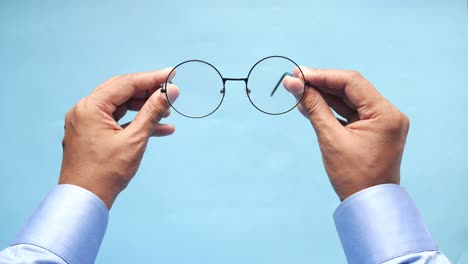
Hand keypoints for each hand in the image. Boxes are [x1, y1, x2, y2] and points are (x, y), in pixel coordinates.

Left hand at [59, 69, 178, 208]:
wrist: (85, 200)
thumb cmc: (106, 172)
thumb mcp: (135, 139)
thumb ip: (153, 112)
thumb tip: (170, 92)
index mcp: (91, 107)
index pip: (126, 83)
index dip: (152, 78)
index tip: (171, 74)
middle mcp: (85, 110)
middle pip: (122, 92)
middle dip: (148, 92)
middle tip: (171, 91)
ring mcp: (87, 123)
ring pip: (120, 107)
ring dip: (144, 108)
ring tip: (168, 112)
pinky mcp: (92, 134)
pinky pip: (116, 122)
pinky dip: (135, 123)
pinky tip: (159, 129)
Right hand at [284, 68, 409, 200]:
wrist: (367, 206)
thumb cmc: (353, 176)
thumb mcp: (331, 138)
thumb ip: (314, 107)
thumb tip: (295, 84)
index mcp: (386, 114)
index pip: (352, 82)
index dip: (322, 75)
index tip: (299, 74)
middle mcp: (388, 114)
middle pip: (350, 89)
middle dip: (320, 84)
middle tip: (294, 79)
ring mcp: (381, 122)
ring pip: (348, 100)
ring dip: (323, 96)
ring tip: (297, 90)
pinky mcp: (372, 130)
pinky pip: (349, 113)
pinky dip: (330, 109)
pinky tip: (309, 104)